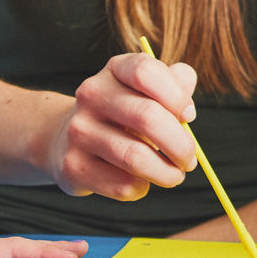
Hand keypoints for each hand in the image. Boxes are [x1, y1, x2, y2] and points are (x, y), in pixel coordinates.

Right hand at [45, 51, 200, 199]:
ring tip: (174, 175)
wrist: (67, 139)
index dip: (176, 96)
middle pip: (147, 117)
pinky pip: (122, 184)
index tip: (188, 116)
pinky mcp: (73, 166)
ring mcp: (79, 131)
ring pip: (136, 158)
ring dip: (167, 173)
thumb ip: (177, 86)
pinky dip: (142, 187)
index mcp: (115, 70)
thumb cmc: (125, 114)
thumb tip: (187, 112)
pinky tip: (141, 180)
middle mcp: (91, 95)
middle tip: (189, 159)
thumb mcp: (149, 90)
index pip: (146, 72)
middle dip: (181, 145)